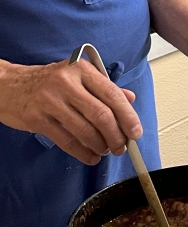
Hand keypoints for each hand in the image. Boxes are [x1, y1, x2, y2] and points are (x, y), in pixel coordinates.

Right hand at [0, 58, 141, 165]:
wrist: (9, 85)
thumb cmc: (47, 81)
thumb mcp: (77, 76)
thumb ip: (104, 88)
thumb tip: (130, 99)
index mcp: (81, 69)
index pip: (112, 95)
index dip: (128, 117)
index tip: (135, 132)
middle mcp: (67, 83)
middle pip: (101, 115)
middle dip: (116, 136)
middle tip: (121, 147)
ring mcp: (50, 101)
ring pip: (85, 130)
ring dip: (100, 146)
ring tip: (105, 150)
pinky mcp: (37, 119)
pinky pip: (66, 141)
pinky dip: (83, 152)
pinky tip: (90, 156)